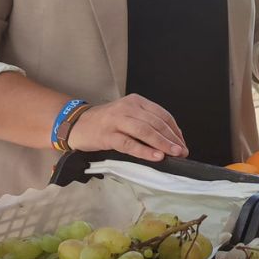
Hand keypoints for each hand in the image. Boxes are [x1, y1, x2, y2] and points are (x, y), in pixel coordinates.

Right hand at [68, 94, 186, 160]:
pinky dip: (144, 151)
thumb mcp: (128, 116)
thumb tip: (170, 140)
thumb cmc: (106, 123)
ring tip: (174, 154)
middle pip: (156, 123)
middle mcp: (128, 108)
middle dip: (172, 139)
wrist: (76, 124)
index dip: (175, 130)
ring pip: (145, 131)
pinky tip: (156, 157)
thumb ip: (147, 123)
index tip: (182, 143)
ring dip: (162, 144)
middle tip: (182, 152)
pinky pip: (129, 144)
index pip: (162, 115)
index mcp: (137, 102)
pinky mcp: (107, 135)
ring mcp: (117, 121)